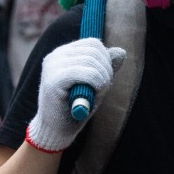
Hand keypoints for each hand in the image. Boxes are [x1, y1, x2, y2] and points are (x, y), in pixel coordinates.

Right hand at [26, 38, 125, 152]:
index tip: (105, 78)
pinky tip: (95, 92)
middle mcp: (55, 56)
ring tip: (98, 92)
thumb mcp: (95, 84)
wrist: (56, 131)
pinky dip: (96, 81)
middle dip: (107, 69)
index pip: (93, 43)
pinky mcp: (53, 80)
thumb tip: (121, 51)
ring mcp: (52, 67)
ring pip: (91, 60)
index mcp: (62, 54)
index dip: (106, 58)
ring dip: (103, 77)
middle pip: (94, 50)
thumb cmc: (76, 107)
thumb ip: (105, 67)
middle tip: (104, 87)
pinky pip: (84, 73)